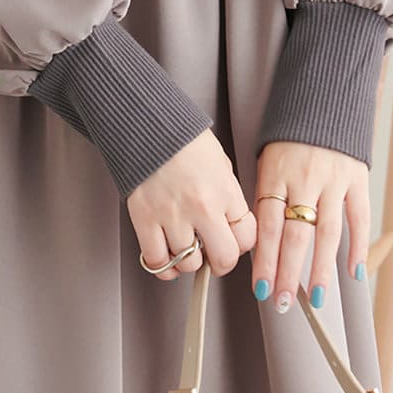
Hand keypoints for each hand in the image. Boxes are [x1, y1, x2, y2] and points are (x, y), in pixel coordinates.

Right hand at [126, 129, 257, 282]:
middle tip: (212, 257)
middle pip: (223, 258)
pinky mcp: (144, 219)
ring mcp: (172, 215)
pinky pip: (157, 261)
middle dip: (220, 263)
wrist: (149, 126)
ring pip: (188, 264)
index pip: (247, 239)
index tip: (232, 243)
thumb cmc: (185, 142)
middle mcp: (202, 207)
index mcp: (226, 192)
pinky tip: (166, 257)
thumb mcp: (221, 167)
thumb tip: (230, 230)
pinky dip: (163, 266)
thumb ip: (228, 200)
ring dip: (188, 262)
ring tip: (185, 248)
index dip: (241, 246)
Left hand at [250, 141, 369, 311]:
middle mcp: (304, 180)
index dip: (264, 260)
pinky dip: (358, 246)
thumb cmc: (288, 139)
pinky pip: (359, 217)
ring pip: (327, 233)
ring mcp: (334, 180)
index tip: (260, 289)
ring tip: (316, 298)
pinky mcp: (357, 178)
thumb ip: (267, 199)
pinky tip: (353, 272)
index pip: (268, 226)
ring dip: (321, 269)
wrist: (324, 98)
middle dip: (288, 273)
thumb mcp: (267, 162)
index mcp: (276, 176)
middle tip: (282, 302)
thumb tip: (261, 247)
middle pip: (296, 235)